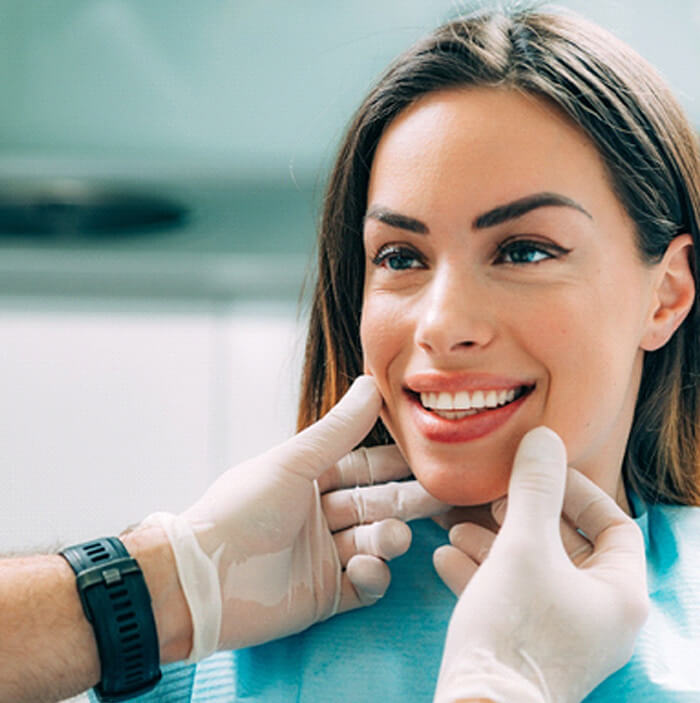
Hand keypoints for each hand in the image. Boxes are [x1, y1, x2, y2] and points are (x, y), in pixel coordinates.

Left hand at [141, 376, 445, 660]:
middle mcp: (318, 516)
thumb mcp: (292, 463)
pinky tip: (365, 569)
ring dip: (388, 539)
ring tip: (392, 537)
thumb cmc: (241, 511)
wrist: (202, 580)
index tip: (428, 456)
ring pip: (373, 543)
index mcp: (308, 480)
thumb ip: (338, 430)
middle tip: (443, 496)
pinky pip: (362, 585)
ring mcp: (323, 557)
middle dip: (406, 501)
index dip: (395, 463)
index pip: (363, 467)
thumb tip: (372, 383)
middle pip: (375, 504)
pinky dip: (372, 577)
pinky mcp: (324, 596)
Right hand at [433, 426, 648, 702]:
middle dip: (523, 516)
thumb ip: (534, 488)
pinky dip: (482, 573)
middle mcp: (597, 615)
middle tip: (493, 498)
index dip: (578, 491)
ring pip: (532, 570)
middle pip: (566, 545)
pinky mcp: (527, 645)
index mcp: (618, 593)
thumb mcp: (523, 546)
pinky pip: (511, 596)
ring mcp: (561, 632)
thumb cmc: (515, 628)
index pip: (614, 525)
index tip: (539, 474)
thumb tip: (543, 438)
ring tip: (456, 525)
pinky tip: (446, 557)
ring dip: (494, 542)